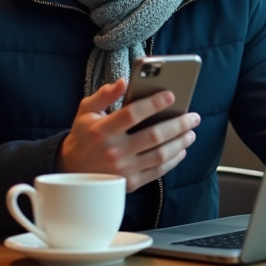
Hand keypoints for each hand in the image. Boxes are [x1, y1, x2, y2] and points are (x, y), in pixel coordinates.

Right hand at [58, 79, 199, 191]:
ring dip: (180, 142)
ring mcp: (123, 169)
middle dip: (178, 124)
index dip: (153, 104)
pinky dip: (173, 160)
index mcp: (102, 130)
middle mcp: (113, 151)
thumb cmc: (84, 136)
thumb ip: (104, 95)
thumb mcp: (86, 111)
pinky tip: (181, 150)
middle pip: (153, 136)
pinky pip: (157, 172)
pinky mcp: (130, 183)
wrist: (71, 170)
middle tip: (194, 117)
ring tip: (191, 132)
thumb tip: (123, 81)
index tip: (171, 95)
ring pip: (160, 155)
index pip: (132, 114)